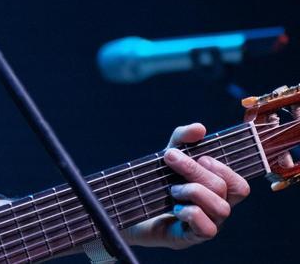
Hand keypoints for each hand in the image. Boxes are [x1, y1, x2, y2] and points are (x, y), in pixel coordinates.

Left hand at [125, 123, 250, 249]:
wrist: (127, 209)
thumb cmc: (155, 184)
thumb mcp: (168, 157)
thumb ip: (181, 140)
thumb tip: (200, 128)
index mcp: (216, 192)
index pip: (239, 184)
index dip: (224, 169)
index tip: (200, 157)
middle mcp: (215, 209)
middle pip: (225, 189)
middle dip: (196, 170)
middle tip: (171, 160)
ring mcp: (206, 225)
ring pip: (221, 208)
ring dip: (194, 191)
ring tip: (172, 189)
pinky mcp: (190, 237)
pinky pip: (206, 229)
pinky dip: (192, 213)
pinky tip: (176, 207)